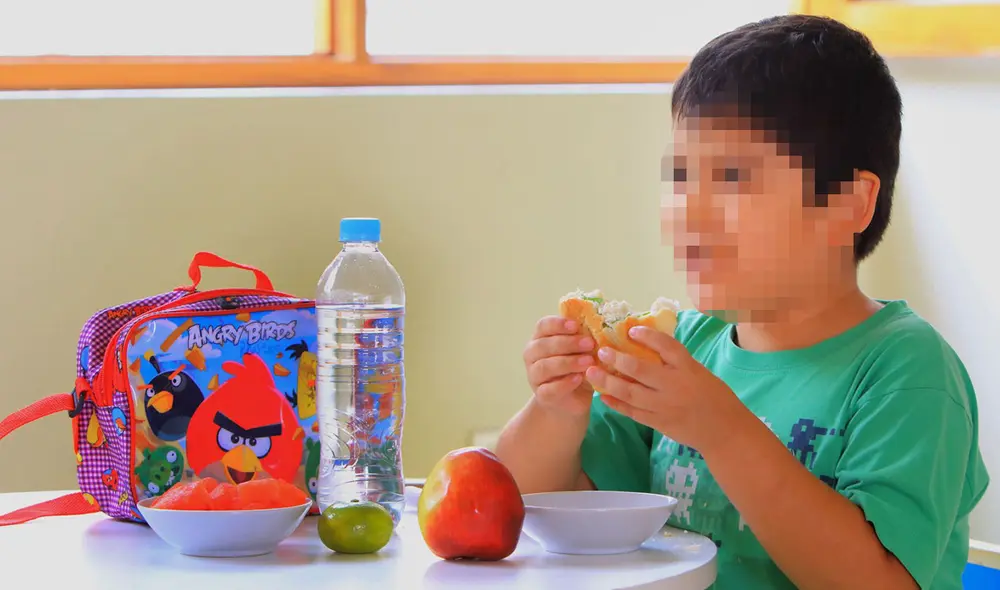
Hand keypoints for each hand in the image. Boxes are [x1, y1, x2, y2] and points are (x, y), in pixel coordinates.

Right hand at [523, 316, 595, 416]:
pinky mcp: (541, 395)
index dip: (558, 324)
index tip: (576, 325)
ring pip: (545, 367)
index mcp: (540, 338)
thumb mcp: (581, 350)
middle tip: (589, 343)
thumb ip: (583, 338)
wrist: (572, 399)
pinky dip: (564, 383)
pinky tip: (579, 379)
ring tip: (588, 362)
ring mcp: (534, 376)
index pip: (543, 326)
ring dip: (568, 363)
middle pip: (544, 345)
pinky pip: (549, 389)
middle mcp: (532, 355)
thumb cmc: (576, 367)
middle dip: (568, 343)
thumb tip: (598, 326)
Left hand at [584, 326, 751, 453]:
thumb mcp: (700, 372)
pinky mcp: (658, 423)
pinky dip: (616, 403)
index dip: (647, 336)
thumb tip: (648, 344)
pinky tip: (602, 396)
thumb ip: (676, 362)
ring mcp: (665, 406)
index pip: (667, 346)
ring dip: (608, 382)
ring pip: (630, 392)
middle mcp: (675, 386)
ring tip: (592, 372)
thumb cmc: (714, 397)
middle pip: (640, 369)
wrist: (724, 431)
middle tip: (601, 351)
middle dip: (617, 359)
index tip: (631, 330)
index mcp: (688, 369)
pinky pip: (632, 412)